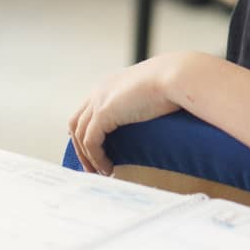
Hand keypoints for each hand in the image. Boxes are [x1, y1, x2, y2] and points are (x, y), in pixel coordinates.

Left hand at [68, 54, 187, 175]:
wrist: (174, 76)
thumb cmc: (171, 83)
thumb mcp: (149, 93)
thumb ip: (140, 104)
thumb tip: (145, 120)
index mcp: (109, 85)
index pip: (86, 112)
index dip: (85, 134)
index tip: (93, 153)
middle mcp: (99, 91)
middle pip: (76, 123)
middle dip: (80, 148)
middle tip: (91, 167)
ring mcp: (99, 100)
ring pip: (79, 134)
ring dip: (86, 157)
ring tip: (99, 172)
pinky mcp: (103, 112)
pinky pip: (91, 141)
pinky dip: (96, 157)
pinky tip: (107, 168)